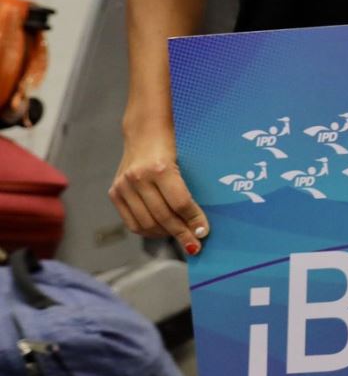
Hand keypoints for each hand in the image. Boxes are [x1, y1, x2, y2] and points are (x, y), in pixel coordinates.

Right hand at [109, 128, 208, 255]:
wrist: (145, 131)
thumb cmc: (174, 144)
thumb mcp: (187, 160)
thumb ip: (190, 188)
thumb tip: (201, 221)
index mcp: (159, 168)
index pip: (180, 203)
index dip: (194, 221)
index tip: (204, 233)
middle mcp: (138, 178)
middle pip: (163, 217)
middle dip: (181, 233)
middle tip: (195, 244)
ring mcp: (123, 186)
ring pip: (146, 224)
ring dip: (165, 234)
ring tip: (180, 236)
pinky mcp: (114, 192)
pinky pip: (132, 222)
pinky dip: (148, 231)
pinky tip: (161, 231)